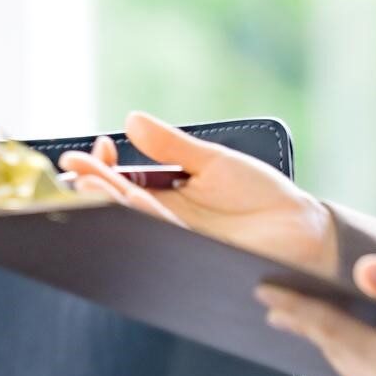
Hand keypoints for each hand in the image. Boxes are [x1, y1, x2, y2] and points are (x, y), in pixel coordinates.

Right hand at [57, 111, 334, 271]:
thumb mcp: (213, 161)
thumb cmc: (263, 194)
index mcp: (169, 192)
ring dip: (109, 202)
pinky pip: (161, 236)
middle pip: (118, 203)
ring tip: (87, 184)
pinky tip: (127, 202)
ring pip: (134, 220)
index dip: (102, 167)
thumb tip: (131, 120)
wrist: (302, 229)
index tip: (94, 147)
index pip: (122, 180)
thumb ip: (172, 145)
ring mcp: (178, 238)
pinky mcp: (192, 255)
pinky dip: (143, 218)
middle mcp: (167, 218)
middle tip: (73, 170)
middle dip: (92, 186)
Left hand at [257, 255, 375, 375]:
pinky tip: (368, 357)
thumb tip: (359, 271)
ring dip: (339, 350)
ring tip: (317, 326)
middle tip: (279, 306)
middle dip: (309, 328)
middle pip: (338, 356)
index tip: (265, 295)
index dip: (296, 310)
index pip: (329, 331)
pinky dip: (367, 373)